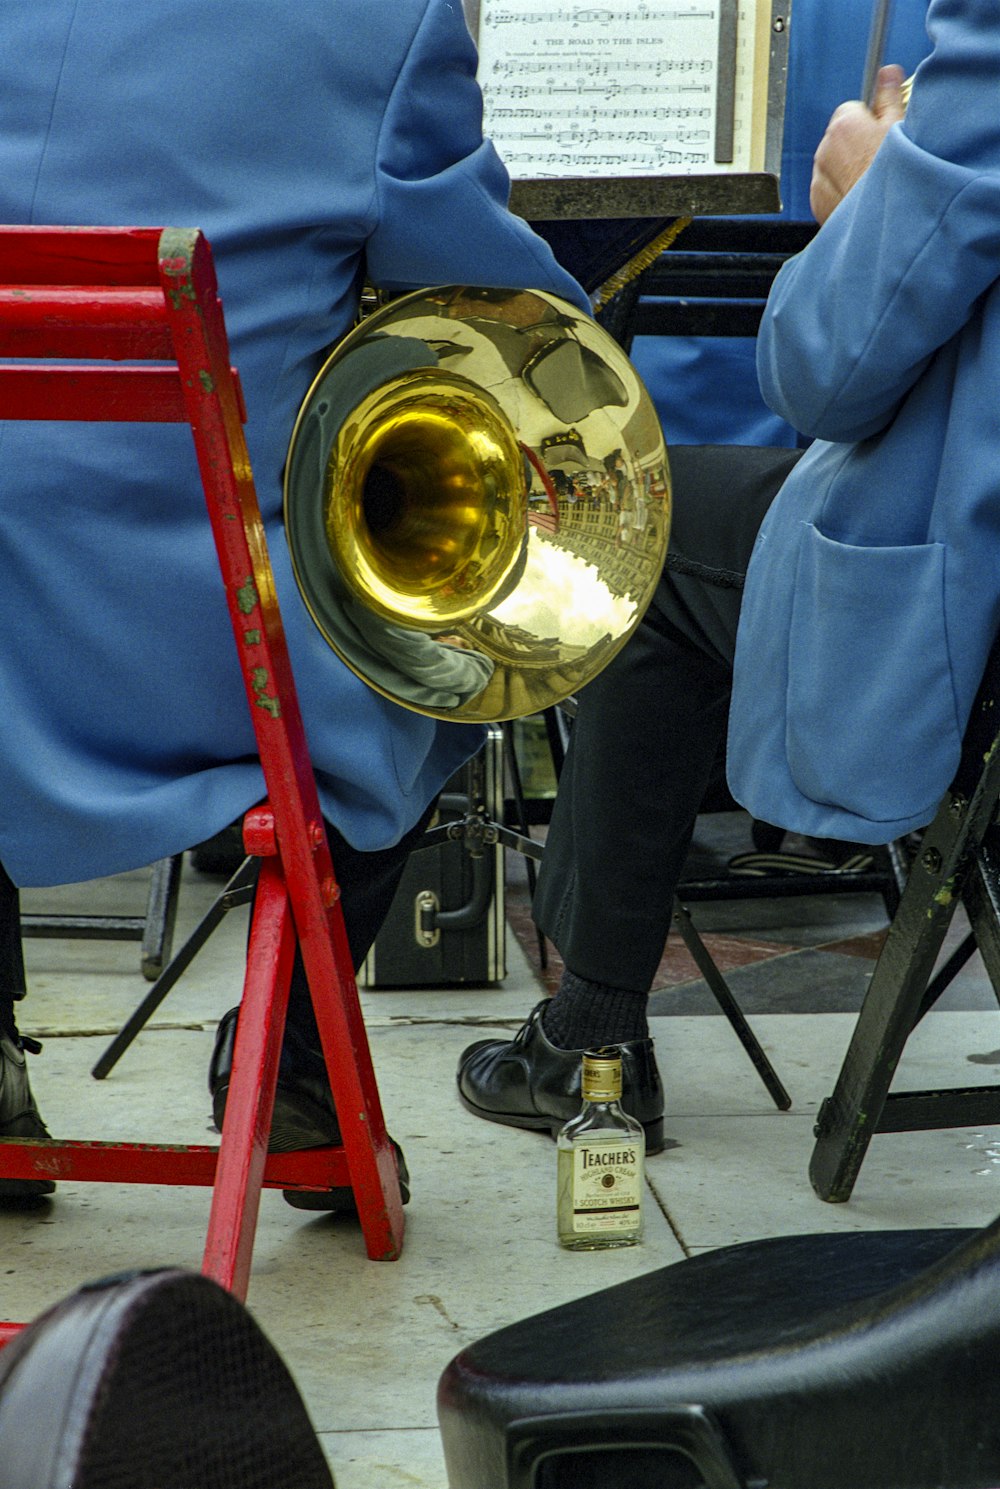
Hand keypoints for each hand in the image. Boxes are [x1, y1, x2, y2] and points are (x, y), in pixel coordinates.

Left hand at [809, 65, 905, 225]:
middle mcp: (824, 148)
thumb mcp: (900, 126)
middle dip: (857, 144)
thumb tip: (888, 73)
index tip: (881, 130)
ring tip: (871, 179)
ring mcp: (818, 177)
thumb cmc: (895, 172)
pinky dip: (841, 191)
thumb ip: (889, 96)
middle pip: (840, 137)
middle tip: (880, 157)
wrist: (888, 218)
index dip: (869, 119)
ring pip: (833, 164)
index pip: (850, 109)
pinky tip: (860, 195)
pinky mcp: (817, 202)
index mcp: (843, 125)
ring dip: (848, 168)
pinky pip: (828, 189)